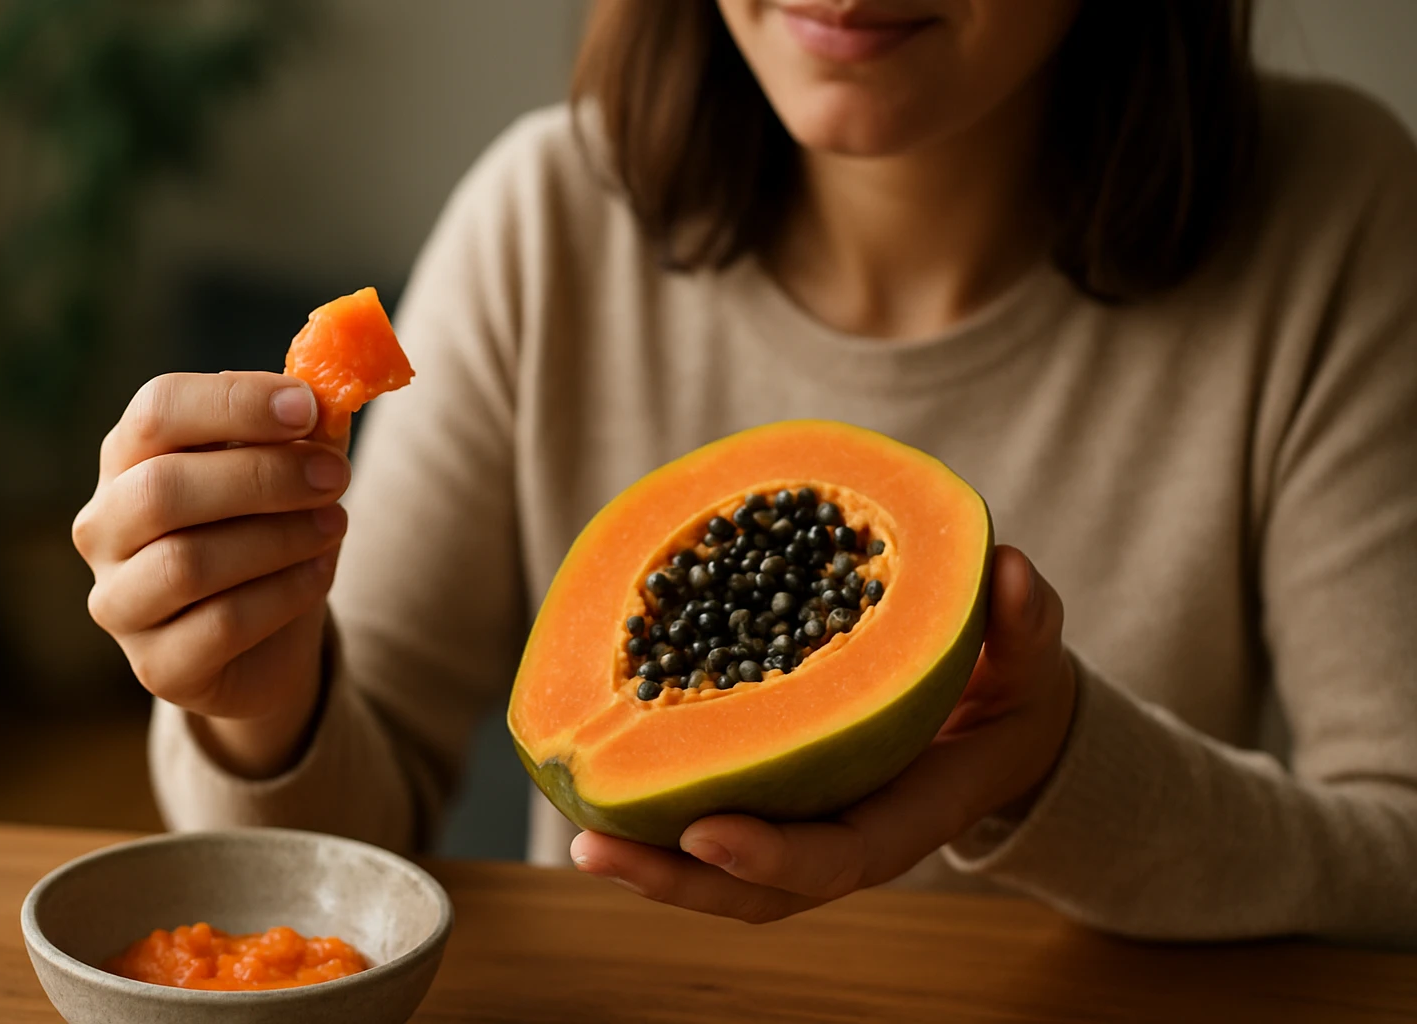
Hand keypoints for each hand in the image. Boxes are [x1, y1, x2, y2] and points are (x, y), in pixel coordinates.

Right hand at [72, 371, 350, 777]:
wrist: (268, 641)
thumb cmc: (270, 532)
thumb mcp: (293, 471)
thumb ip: (308, 426)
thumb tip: (337, 378)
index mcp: (129, 458)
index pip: (158, 410)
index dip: (235, 402)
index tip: (308, 406)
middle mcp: (105, 527)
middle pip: (164, 488)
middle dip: (262, 477)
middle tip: (336, 475)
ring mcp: (120, 601)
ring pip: (188, 562)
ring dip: (278, 538)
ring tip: (336, 525)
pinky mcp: (155, 665)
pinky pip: (218, 625)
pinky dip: (282, 595)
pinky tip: (319, 574)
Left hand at [570, 544, 1076, 921]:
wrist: (999, 717)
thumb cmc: (1011, 687)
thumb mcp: (1031, 656)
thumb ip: (1026, 625)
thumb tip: (1012, 570)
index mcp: (908, 812)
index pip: (840, 858)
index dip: (774, 858)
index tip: (705, 836)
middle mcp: (846, 830)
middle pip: (758, 890)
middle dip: (675, 881)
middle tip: (592, 847)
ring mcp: (806, 819)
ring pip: (721, 867)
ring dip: (648, 856)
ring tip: (576, 829)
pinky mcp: (775, 792)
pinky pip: (711, 811)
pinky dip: (657, 804)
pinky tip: (603, 771)